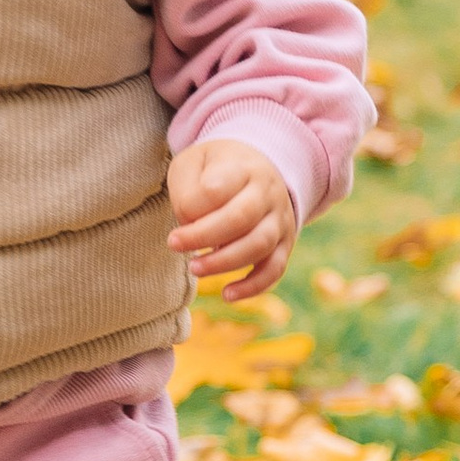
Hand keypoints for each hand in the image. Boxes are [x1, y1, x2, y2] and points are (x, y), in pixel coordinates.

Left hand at [167, 139, 297, 302]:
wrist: (254, 169)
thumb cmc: (214, 171)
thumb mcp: (193, 165)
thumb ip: (187, 191)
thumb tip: (191, 226)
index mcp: (243, 167)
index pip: (218, 187)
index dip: (193, 208)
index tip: (175, 224)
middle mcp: (267, 192)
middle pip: (241, 216)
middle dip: (204, 236)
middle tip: (175, 245)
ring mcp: (280, 219)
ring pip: (259, 244)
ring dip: (224, 262)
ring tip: (195, 268)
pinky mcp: (285, 243)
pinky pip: (275, 269)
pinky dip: (253, 286)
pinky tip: (227, 295)